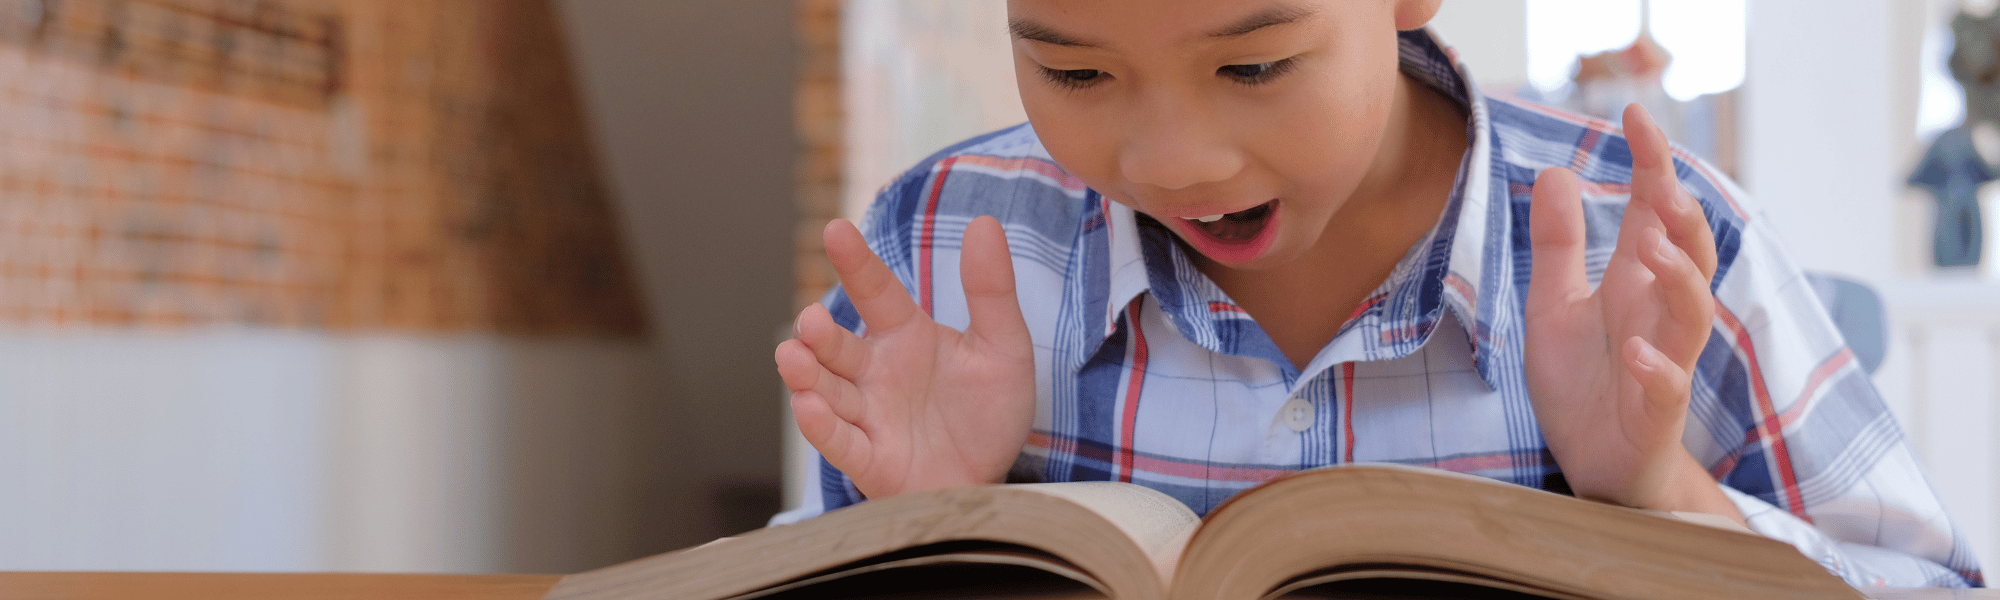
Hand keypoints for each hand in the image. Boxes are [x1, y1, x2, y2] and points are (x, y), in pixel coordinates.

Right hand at [774, 216, 1036, 498]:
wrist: (995, 481)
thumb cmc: (989, 413)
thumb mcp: (1004, 348)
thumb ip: (991, 291)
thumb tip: (985, 224)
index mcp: (906, 336)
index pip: (876, 291)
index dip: (856, 263)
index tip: (836, 230)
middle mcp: (877, 372)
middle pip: (839, 347)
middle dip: (820, 334)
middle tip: (812, 320)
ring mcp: (869, 417)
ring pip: (828, 391)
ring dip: (807, 374)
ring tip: (792, 354)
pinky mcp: (871, 461)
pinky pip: (841, 443)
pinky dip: (822, 427)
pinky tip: (807, 405)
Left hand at [1524, 104, 1738, 518]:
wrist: (1596, 466)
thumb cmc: (1583, 384)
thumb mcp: (1554, 305)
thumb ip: (1559, 244)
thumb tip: (1555, 171)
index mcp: (1634, 284)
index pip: (1654, 213)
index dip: (1652, 164)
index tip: (1635, 113)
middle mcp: (1658, 316)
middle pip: (1690, 255)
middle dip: (1684, 219)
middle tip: (1665, 183)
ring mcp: (1666, 363)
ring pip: (1692, 315)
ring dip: (1680, 280)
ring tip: (1653, 249)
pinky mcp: (1658, 413)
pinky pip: (1669, 388)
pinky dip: (1660, 370)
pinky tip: (1639, 354)